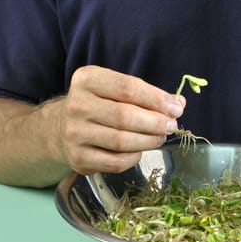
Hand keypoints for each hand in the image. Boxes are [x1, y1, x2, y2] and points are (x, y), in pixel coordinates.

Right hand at [57, 65, 184, 174]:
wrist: (61, 128)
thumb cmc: (99, 106)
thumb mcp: (116, 90)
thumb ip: (147, 95)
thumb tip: (178, 103)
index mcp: (87, 80)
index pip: (127, 88)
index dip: (156, 99)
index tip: (176, 108)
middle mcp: (77, 105)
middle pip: (125, 116)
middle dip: (155, 123)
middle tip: (171, 126)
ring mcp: (75, 133)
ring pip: (121, 141)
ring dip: (148, 141)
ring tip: (159, 137)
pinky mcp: (79, 158)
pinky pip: (116, 162)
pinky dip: (134, 157)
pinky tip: (139, 151)